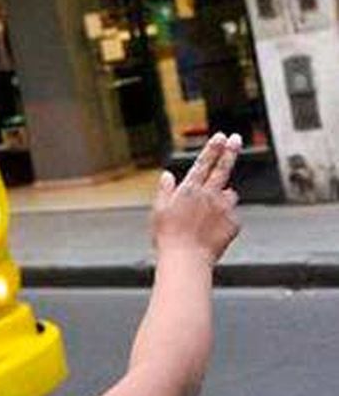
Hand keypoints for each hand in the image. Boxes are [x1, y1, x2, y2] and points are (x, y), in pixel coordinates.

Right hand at [151, 133, 241, 267]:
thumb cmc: (168, 236)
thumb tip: (167, 175)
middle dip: (230, 152)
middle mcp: (209, 195)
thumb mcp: (159, 211)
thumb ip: (165, 191)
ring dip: (222, 198)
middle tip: (236, 139)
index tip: (220, 136)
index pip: (204, 163)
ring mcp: (224, 208)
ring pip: (228, 195)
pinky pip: (231, 216)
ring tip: (207, 216)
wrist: (187, 259)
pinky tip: (211, 231)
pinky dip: (224, 219)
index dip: (213, 148)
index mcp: (189, 190)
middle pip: (223, 169)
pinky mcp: (233, 223)